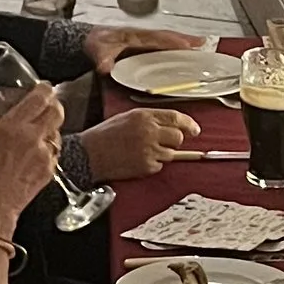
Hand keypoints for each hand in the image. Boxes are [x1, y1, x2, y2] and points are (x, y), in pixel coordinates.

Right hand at [0, 82, 63, 233]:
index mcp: (13, 127)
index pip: (40, 97)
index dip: (45, 88)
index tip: (43, 86)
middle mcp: (33, 138)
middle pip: (58, 111)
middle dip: (53, 105)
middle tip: (45, 105)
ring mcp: (45, 155)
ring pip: (58, 132)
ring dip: (50, 128)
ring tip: (35, 133)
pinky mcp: (49, 171)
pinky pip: (54, 152)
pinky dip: (47, 148)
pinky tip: (33, 153)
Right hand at [80, 107, 197, 180]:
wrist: (89, 155)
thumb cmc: (105, 135)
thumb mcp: (127, 117)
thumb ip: (150, 119)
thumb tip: (173, 125)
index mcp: (144, 116)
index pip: (176, 117)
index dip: (188, 124)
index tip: (194, 130)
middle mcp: (149, 132)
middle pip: (178, 137)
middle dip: (174, 141)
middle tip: (163, 142)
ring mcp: (149, 150)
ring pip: (170, 153)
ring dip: (162, 153)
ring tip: (143, 151)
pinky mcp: (146, 166)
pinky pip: (159, 166)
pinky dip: (153, 164)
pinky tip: (138, 159)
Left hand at [81, 24, 200, 71]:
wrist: (86, 39)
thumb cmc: (93, 45)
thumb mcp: (95, 51)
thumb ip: (101, 59)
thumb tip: (105, 67)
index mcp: (132, 35)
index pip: (155, 38)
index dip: (171, 42)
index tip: (186, 46)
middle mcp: (140, 34)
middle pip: (166, 35)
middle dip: (184, 38)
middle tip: (202, 42)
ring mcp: (142, 37)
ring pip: (166, 37)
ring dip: (183, 39)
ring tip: (201, 43)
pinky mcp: (142, 42)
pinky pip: (162, 41)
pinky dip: (175, 43)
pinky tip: (184, 48)